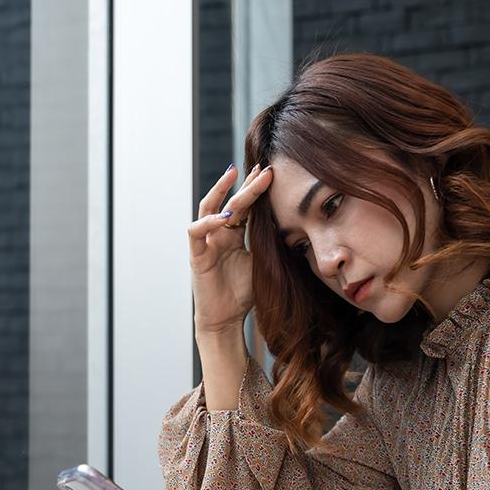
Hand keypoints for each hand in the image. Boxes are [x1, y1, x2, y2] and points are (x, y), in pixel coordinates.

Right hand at [189, 164, 272, 335]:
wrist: (225, 320)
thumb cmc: (242, 295)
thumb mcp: (262, 263)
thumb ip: (268, 243)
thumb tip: (294, 226)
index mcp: (233, 235)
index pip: (245, 206)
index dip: (256, 189)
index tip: (272, 172)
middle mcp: (218, 234)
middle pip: (230, 201)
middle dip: (246, 185)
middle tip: (262, 169)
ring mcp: (205, 243)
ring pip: (208, 208)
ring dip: (219, 190)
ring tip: (232, 175)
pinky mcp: (196, 255)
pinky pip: (196, 232)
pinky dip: (208, 222)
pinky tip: (224, 215)